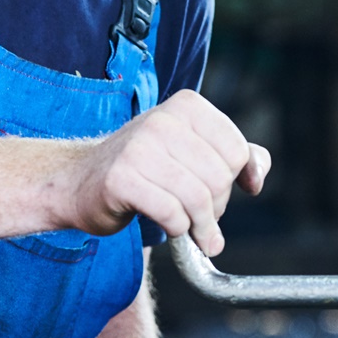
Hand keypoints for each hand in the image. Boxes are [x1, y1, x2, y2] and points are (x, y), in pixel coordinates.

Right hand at [63, 91, 269, 255]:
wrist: (80, 181)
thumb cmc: (144, 168)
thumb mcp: (192, 150)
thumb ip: (237, 157)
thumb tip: (257, 179)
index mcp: (187, 106)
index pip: (236, 152)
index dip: (234, 181)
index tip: (220, 193)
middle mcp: (163, 120)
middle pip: (219, 178)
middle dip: (215, 207)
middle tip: (201, 217)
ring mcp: (139, 147)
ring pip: (197, 199)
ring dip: (199, 226)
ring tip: (191, 231)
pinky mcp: (121, 179)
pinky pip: (171, 215)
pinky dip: (177, 229)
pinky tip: (169, 226)